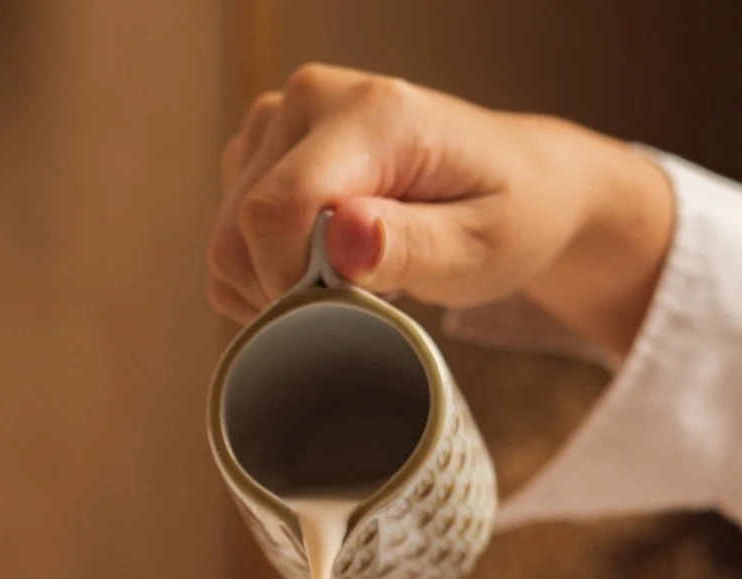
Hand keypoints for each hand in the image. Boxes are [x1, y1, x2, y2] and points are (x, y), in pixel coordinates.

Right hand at [208, 65, 673, 356]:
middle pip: (241, 231)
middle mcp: (310, 100)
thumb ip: (410, 245)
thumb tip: (343, 238)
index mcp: (371, 113)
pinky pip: (228, 242)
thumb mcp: (478, 249)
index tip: (346, 315)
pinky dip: (264, 279)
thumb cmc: (505, 217)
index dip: (292, 285)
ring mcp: (277, 123)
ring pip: (226, 242)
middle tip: (361, 304)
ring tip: (350, 282)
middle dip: (289, 293)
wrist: (515, 185)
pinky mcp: (259, 152)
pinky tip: (320, 272)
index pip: (278, 209)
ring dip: (276, 289)